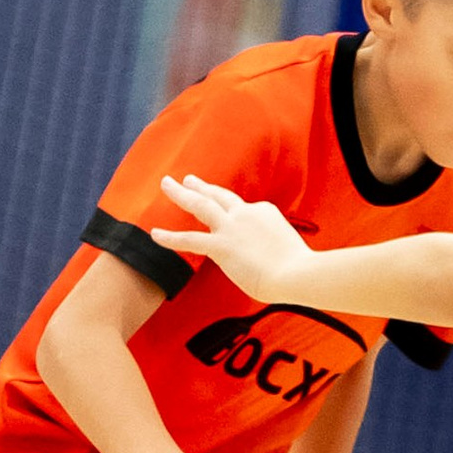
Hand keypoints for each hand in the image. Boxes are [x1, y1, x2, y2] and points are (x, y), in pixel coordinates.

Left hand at [155, 176, 317, 303]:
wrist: (297, 273)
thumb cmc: (297, 268)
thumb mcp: (286, 246)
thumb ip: (269, 244)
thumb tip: (261, 257)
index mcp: (263, 211)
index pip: (244, 209)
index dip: (236, 216)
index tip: (234, 226)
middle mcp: (246, 213)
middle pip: (219, 195)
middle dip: (201, 186)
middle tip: (188, 179)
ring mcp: (232, 227)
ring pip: (200, 205)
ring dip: (181, 194)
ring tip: (166, 185)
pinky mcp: (221, 245)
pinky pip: (189, 239)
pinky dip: (170, 237)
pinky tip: (155, 235)